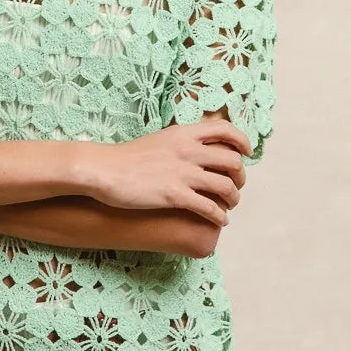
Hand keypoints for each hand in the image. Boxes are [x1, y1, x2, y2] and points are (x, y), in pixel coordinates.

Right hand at [91, 118, 250, 225]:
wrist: (103, 169)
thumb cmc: (125, 158)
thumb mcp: (157, 140)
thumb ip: (178, 143)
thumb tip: (192, 148)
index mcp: (183, 133)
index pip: (225, 129)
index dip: (242, 141)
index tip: (246, 153)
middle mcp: (188, 150)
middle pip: (232, 160)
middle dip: (240, 176)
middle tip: (236, 186)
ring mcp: (183, 173)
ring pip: (226, 186)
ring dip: (233, 199)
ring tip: (228, 207)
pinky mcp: (175, 195)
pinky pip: (209, 208)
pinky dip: (219, 216)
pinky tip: (219, 221)